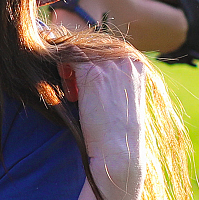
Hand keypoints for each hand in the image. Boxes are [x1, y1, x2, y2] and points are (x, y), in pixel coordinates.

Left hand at [68, 55, 148, 199]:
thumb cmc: (117, 130)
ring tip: (74, 96)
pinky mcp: (93, 73)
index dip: (87, 65)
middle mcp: (126, 59)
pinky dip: (62, 71)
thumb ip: (110, 78)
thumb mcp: (120, 97)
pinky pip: (67, 57)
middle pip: (88, 48)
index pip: (102, 49)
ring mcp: (110, 64)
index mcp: (136, 63)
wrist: (119, 152)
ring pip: (76, 52)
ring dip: (69, 70)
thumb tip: (84, 66)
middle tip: (75, 93)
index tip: (82, 87)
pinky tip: (71, 95)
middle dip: (76, 66)